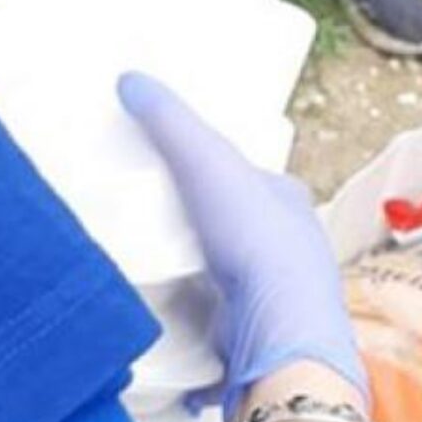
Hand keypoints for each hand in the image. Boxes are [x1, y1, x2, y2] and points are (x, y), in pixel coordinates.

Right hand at [118, 75, 364, 414]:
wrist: (278, 328)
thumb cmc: (255, 239)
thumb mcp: (208, 161)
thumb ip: (170, 120)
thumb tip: (131, 79)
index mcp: (288, 203)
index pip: (254, 179)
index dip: (221, 173)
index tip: (184, 173)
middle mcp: (290, 253)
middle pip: (241, 233)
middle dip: (207, 231)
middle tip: (156, 225)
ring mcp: (274, 302)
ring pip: (230, 284)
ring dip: (198, 282)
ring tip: (150, 274)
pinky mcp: (252, 343)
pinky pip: (216, 333)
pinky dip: (192, 331)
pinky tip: (163, 325)